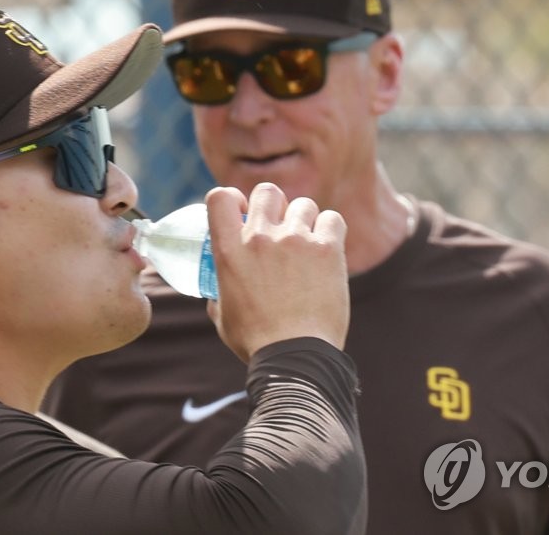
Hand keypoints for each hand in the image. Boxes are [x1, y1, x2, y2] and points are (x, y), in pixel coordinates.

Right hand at [205, 183, 349, 361]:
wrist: (296, 357)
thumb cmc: (257, 343)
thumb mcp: (222, 317)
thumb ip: (219, 294)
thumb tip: (216, 292)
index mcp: (229, 251)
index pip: (220, 197)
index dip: (235, 198)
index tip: (244, 211)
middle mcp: (260, 238)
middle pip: (267, 192)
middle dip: (274, 205)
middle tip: (281, 228)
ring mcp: (295, 240)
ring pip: (303, 205)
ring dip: (305, 221)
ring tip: (308, 246)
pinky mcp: (327, 249)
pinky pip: (332, 219)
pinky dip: (331, 231)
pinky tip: (328, 248)